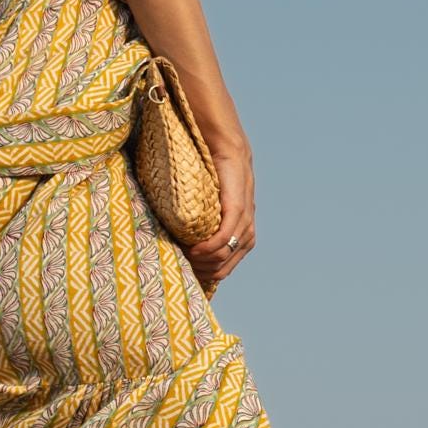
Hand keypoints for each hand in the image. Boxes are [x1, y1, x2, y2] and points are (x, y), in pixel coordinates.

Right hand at [187, 143, 254, 294]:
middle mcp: (247, 234)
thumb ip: (208, 228)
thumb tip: (184, 245)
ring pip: (222, 257)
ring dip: (201, 260)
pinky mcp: (237, 210)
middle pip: (222, 269)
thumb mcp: (213, 211)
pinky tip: (194, 249)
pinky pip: (224, 239)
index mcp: (244, 238)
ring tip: (184, 253)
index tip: (183, 267)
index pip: (224, 270)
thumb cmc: (216, 181)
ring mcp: (244, 223)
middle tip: (180, 261)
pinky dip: (208, 248)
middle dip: (200, 270)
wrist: (229, 152)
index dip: (202, 275)